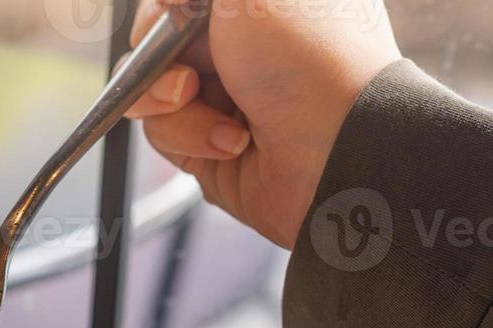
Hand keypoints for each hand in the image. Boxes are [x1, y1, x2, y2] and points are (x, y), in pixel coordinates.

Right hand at [126, 0, 401, 248]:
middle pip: (163, 43)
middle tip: (188, 69)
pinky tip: (230, 140)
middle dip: (161, 55)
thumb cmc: (312, 59)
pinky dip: (189, 136)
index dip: (169, 8)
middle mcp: (245, 49)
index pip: (187, 3)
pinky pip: (164, 135)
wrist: (336, 148)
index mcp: (266, 6)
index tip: (171, 13)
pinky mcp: (210, 148)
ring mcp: (226, 99)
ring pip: (155, 91)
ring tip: (205, 103)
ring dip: (173, 100)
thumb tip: (167, 0)